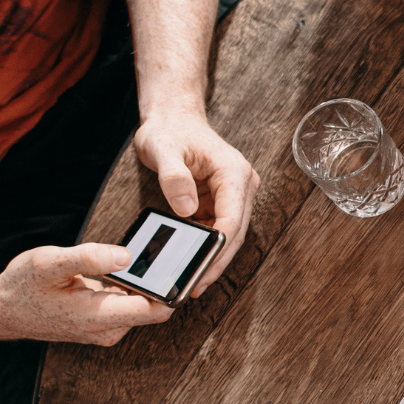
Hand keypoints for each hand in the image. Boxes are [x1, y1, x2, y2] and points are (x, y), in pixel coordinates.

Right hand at [0, 244, 173, 345]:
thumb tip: (127, 256)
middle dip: (165, 281)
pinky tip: (128, 268)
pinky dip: (133, 287)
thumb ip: (89, 258)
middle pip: (155, 307)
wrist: (2, 309)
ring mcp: (107, 329)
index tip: (188, 264)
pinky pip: (130, 305)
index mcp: (98, 317)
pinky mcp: (105, 323)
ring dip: (148, 284)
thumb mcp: (50, 262)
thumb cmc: (23, 285)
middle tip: (174, 250)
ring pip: (143, 305)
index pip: (155, 310)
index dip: (175, 288)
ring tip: (154, 255)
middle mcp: (108, 329)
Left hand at [133, 111, 257, 287]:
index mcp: (233, 171)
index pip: (232, 217)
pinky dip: (207, 247)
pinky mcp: (224, 200)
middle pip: (235, 232)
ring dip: (214, 258)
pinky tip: (193, 262)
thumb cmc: (169, 130)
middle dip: (217, 261)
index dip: (219, 247)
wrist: (173, 118)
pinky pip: (219, 229)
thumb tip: (186, 209)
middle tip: (196, 285)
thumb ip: (173, 177)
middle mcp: (241, 183)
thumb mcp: (162, 149)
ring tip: (193, 281)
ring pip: (230, 235)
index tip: (202, 268)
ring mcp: (234, 193)